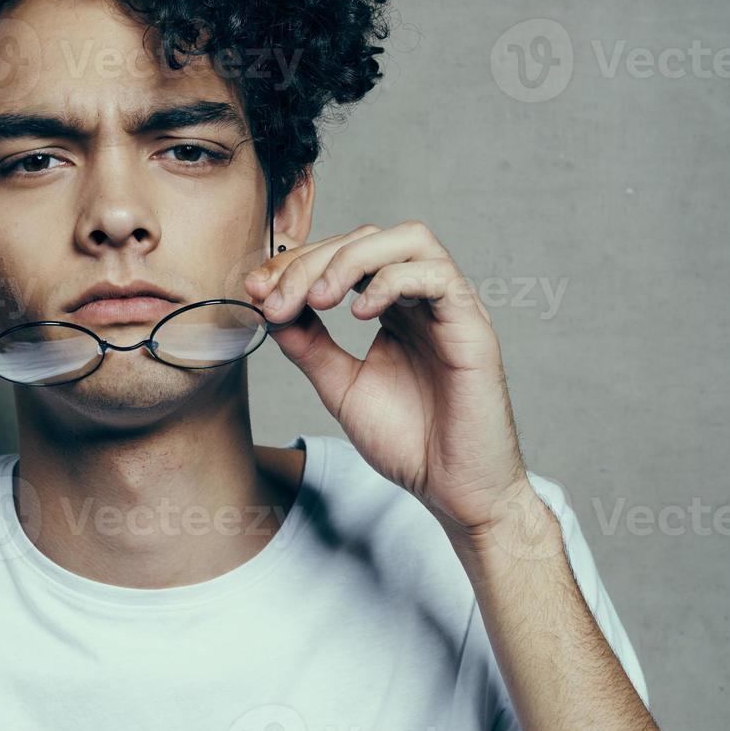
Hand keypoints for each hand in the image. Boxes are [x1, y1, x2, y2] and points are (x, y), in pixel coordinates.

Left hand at [244, 221, 529, 537]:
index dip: (294, 264)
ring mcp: (450, 308)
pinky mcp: (473, 327)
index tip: (255, 290)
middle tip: (276, 300)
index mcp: (392, 308)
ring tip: (317, 300)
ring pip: (408, 239)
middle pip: (367, 239)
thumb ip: (308, 345)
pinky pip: (437, 277)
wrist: (453, 491)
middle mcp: (422, 299)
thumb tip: (267, 307)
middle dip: (312, 262)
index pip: (342, 256)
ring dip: (351, 259)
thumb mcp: (340, 385)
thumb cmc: (408, 441)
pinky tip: (359, 315)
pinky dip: (391, 283)